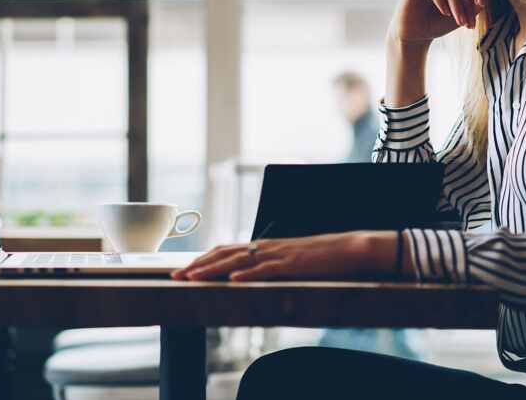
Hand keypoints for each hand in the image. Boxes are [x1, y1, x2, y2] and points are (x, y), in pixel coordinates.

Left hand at [171, 231, 398, 281]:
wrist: (350, 247)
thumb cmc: (322, 256)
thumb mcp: (290, 259)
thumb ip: (270, 263)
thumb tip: (248, 273)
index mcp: (265, 245)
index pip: (226, 249)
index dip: (202, 259)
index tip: (182, 269)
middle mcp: (266, 246)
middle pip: (225, 253)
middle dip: (198, 265)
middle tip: (175, 275)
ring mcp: (279, 254)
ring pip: (239, 260)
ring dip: (213, 270)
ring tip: (193, 278)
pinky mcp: (293, 264)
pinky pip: (266, 269)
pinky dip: (248, 274)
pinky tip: (233, 280)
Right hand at [388, 0, 491, 45]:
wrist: (416, 36)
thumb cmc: (438, 23)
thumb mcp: (462, 14)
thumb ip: (475, 2)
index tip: (483, 3)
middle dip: (466, 2)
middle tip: (469, 22)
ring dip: (456, 4)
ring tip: (460, 22)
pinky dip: (440, 0)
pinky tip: (445, 13)